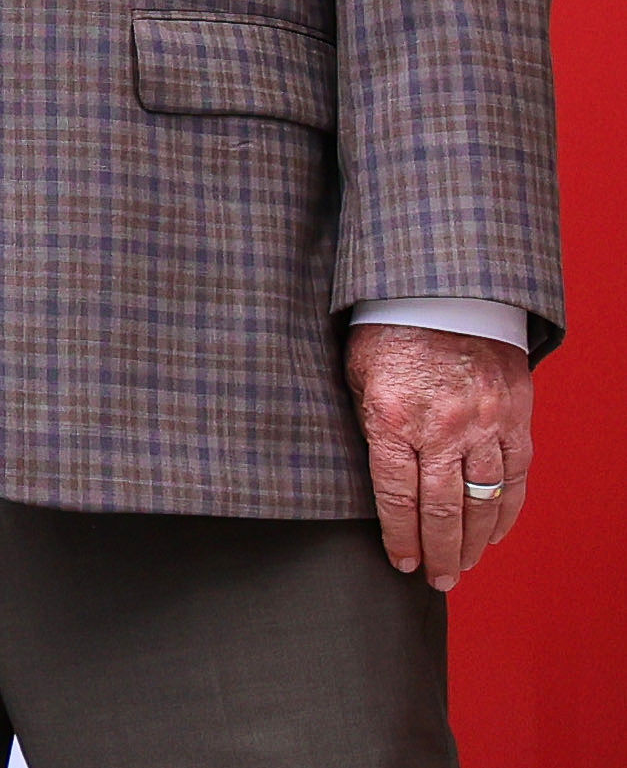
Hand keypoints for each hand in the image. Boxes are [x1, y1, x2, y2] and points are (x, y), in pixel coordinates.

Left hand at [347, 321, 537, 589]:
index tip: (402, 563)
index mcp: (393, 419)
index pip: (396, 496)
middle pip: (444, 509)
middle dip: (440, 553)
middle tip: (437, 581)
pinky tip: (496, 534)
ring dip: (475, 542)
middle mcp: (441, 428)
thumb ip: (366, 426)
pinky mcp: (514, 418)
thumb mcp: (355, 374)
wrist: (443, 291)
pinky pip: (517, 477)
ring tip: (463, 567)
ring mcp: (483, 425)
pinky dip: (507, 511)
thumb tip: (363, 475)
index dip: (400, 536)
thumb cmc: (387, 330)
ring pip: (483, 500)